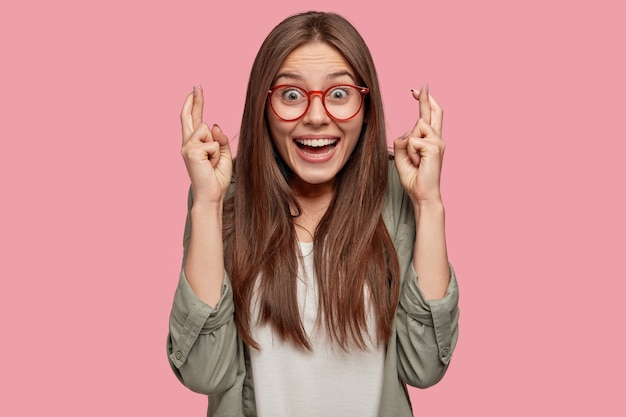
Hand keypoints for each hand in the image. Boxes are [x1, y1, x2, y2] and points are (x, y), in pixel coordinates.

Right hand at [180, 86, 232, 203]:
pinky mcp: (191, 151)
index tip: (196, 90)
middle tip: (197, 85)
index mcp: (195, 144)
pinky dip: (216, 153)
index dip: (195, 104)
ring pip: (206, 129)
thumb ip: (219, 139)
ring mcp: (187, 147)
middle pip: (189, 116)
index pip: (194, 120)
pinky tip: (210, 164)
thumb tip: (215, 125)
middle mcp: (187, 143)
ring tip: (212, 161)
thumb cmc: (216, 178)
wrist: (211, 195)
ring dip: (215, 146)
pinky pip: (212, 142)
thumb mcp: (223, 155)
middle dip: (195, 100)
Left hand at [393, 85, 444, 204]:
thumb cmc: (415, 178)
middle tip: (419, 86)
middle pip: (432, 112)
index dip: (424, 101)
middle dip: (425, 98)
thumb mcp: (403, 157)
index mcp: (430, 140)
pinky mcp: (435, 147)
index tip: (417, 90)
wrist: (423, 195)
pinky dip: (411, 152)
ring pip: (416, 128)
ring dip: (410, 146)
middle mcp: (437, 139)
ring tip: (415, 161)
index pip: (429, 116)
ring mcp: (438, 142)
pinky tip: (418, 163)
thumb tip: (407, 132)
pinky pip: (413, 140)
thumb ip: (403, 142)